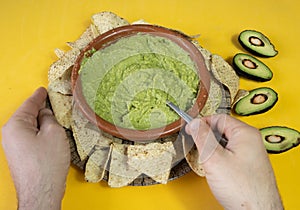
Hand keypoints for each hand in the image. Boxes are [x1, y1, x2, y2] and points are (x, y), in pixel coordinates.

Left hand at [2, 87, 69, 209]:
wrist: (41, 191)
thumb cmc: (46, 164)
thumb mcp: (54, 133)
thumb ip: (49, 118)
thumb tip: (46, 115)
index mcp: (16, 125)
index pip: (29, 105)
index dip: (38, 96)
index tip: (42, 90)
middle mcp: (10, 135)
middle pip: (28, 116)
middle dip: (41, 111)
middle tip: (53, 104)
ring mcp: (14, 147)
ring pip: (30, 128)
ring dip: (42, 124)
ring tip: (56, 122)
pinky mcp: (20, 156)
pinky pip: (30, 138)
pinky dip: (41, 134)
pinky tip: (51, 137)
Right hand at [185, 114, 282, 209]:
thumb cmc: (243, 189)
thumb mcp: (214, 159)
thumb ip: (202, 137)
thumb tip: (194, 123)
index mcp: (245, 134)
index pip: (219, 118)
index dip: (202, 122)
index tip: (191, 128)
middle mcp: (250, 142)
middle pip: (222, 130)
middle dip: (207, 137)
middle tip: (197, 146)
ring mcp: (250, 154)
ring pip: (224, 144)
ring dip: (212, 149)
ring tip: (207, 161)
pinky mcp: (247, 166)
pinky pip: (229, 155)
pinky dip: (219, 159)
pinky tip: (216, 170)